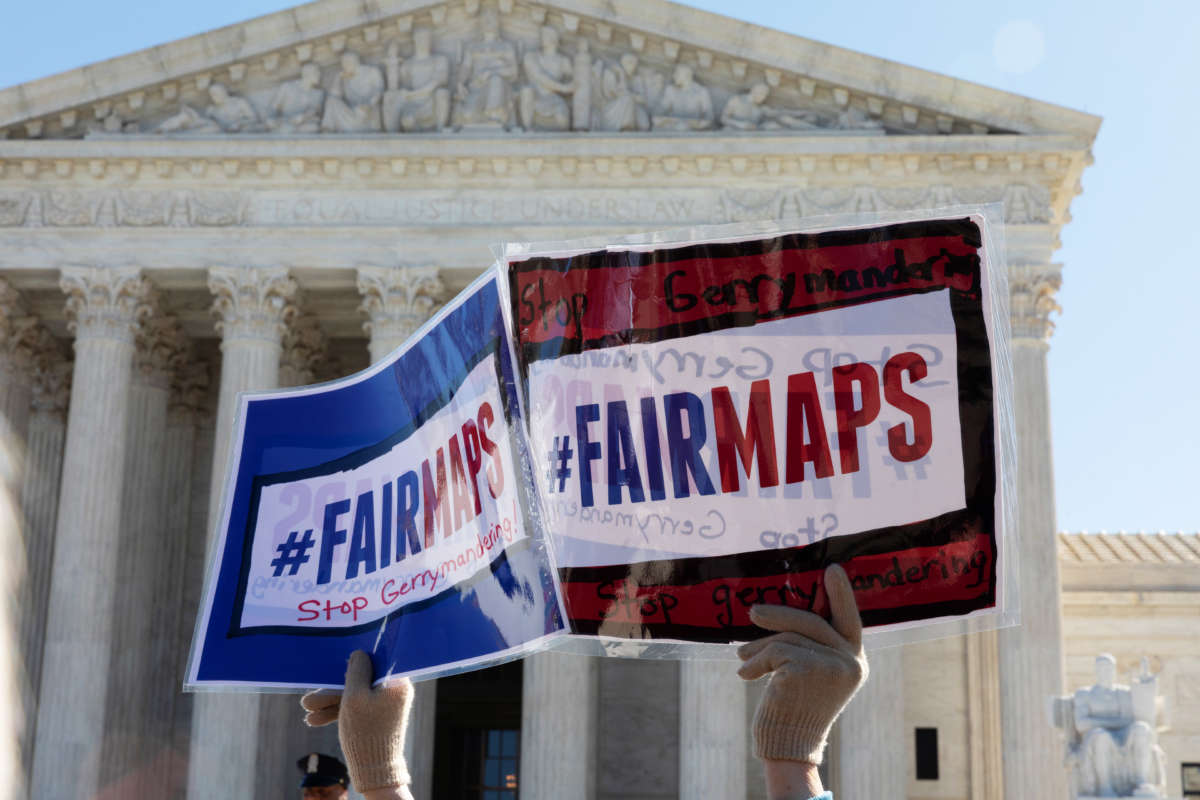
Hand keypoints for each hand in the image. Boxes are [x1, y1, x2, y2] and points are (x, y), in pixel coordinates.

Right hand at [300, 651, 412, 793]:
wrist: (374, 769)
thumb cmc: (366, 730)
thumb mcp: (355, 696)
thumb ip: (356, 671)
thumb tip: (359, 653)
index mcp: (397, 682)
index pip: (374, 661)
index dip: (353, 661)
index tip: (336, 664)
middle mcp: (395, 691)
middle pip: (361, 681)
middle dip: (332, 691)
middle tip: (308, 701)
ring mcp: (386, 705)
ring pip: (356, 696)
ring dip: (331, 703)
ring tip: (307, 713)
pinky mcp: (378, 717)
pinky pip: (358, 708)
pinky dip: (340, 712)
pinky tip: (315, 721)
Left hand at [738, 563, 867, 764]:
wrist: (787, 743)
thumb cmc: (793, 707)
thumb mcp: (810, 674)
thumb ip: (809, 646)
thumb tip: (780, 611)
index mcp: (854, 661)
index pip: (851, 621)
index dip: (842, 594)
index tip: (832, 569)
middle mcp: (851, 663)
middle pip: (812, 622)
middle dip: (779, 615)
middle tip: (753, 612)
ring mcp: (832, 666)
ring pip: (789, 636)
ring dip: (760, 646)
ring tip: (743, 656)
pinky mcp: (808, 670)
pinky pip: (776, 650)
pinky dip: (756, 661)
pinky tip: (746, 675)